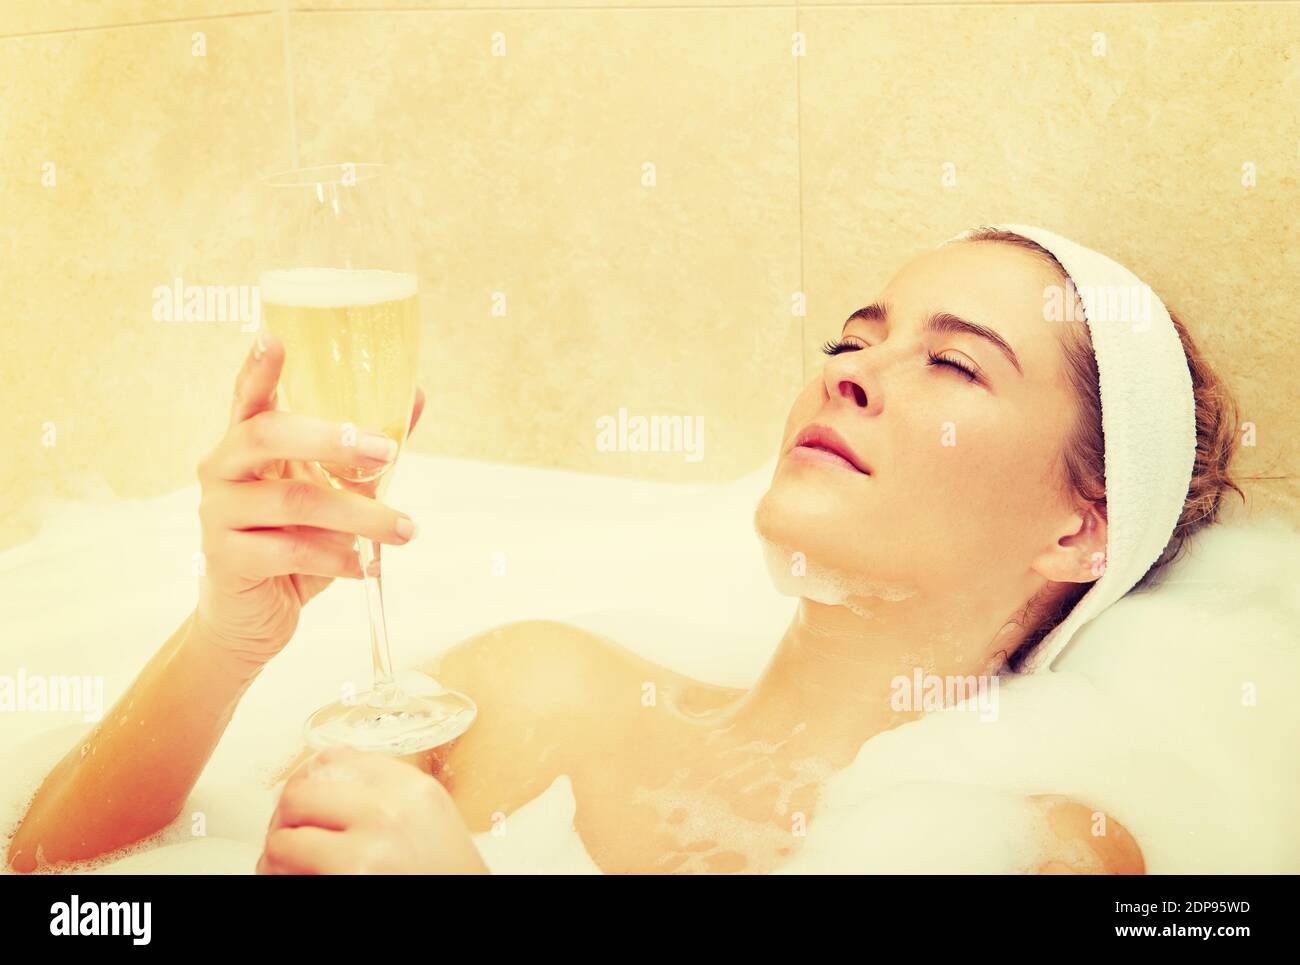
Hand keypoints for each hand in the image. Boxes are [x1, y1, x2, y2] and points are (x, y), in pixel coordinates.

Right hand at [193, 332, 425, 667]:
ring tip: (405, 529)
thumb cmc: (297, 540)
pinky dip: (337, 557)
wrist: (256, 615)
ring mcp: (218, 512)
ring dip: (360, 515)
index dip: (258, 367)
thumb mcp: (335, 491)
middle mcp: (223, 468)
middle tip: (387, 452)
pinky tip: (365, 566)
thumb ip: (366, 451)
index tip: (274, 337)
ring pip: (292, 500)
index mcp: (247, 443)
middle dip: (332, 438)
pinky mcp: (225, 557)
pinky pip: (287, 550)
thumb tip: (417, 396)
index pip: (248, 395)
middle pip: (267, 434)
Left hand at [257, 747, 488, 874]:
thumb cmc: (446, 872)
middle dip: (286, 819)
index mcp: (410, 787)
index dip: (308, 779)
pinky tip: (299, 880)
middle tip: (289, 836)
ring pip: (282, 840)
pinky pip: (286, 875)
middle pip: (299, 794)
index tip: (305, 798)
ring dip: (278, 856)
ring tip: (291, 867)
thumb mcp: (428, 813)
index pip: (332, 759)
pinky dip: (282, 879)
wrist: (469, 907)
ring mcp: (366, 853)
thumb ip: (384, 788)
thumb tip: (318, 772)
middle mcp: (388, 813)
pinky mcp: (348, 882)